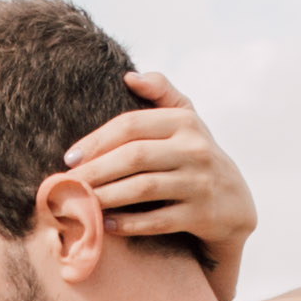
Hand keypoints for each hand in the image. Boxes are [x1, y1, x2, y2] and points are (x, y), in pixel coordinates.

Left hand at [63, 72, 256, 300]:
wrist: (235, 203)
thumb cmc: (196, 156)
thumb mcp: (187, 120)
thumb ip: (162, 93)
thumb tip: (129, 76)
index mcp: (184, 122)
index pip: (131, 125)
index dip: (96, 141)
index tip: (69, 158)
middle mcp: (195, 149)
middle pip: (133, 157)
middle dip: (94, 171)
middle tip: (65, 184)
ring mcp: (199, 183)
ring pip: (143, 188)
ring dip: (105, 197)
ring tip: (78, 203)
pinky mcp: (201, 215)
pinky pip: (157, 220)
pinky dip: (128, 223)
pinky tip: (104, 224)